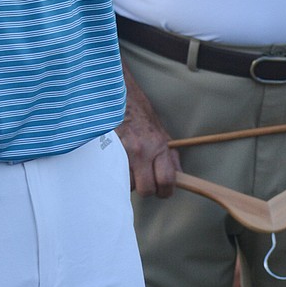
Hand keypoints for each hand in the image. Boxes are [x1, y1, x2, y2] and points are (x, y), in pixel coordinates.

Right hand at [117, 64, 180, 196]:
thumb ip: (169, 155)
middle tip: (143, 180)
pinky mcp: (107, 152)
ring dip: (127, 180)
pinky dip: (114, 173)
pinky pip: (113, 174)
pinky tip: (115, 163)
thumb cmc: (138, 111)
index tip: (162, 190)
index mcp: (158, 145)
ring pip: (127, 184)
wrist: (115, 95)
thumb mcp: (160, 131)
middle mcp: (141, 150)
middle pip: (146, 189)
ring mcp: (122, 152)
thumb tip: (179, 176)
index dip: (165, 191)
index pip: (166, 181)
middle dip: (145, 188)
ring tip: (127, 167)